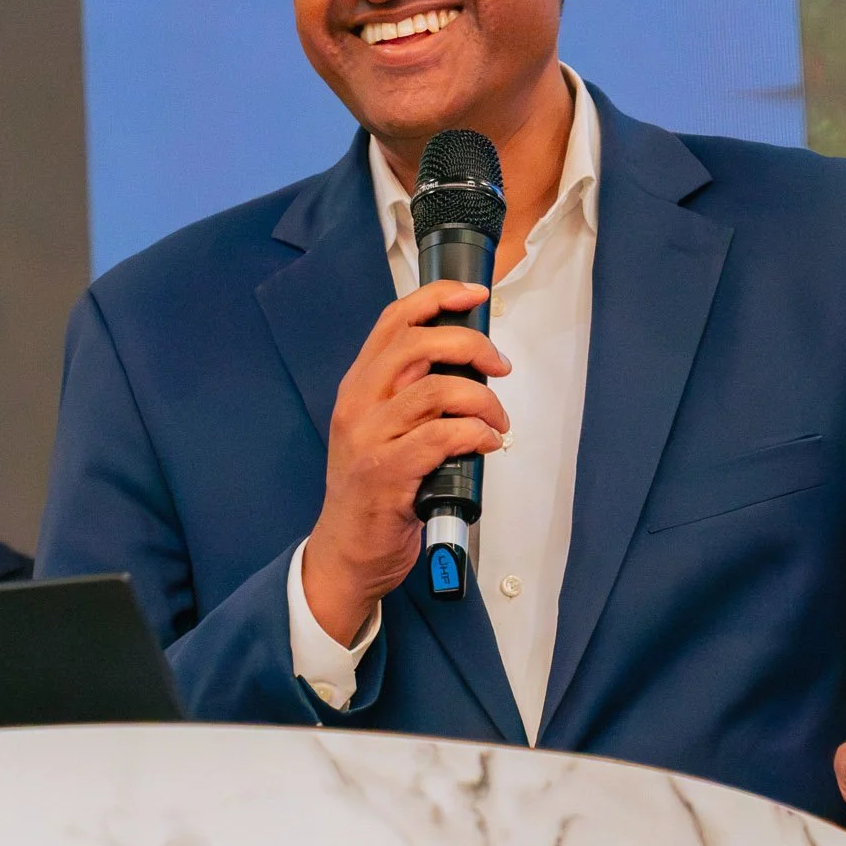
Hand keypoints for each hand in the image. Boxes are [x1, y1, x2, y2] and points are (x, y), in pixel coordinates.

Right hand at [301, 280, 510, 644]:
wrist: (346, 551)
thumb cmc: (374, 491)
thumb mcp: (381, 429)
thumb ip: (411, 394)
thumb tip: (469, 364)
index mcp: (358, 385)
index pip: (394, 320)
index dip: (438, 297)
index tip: (474, 294)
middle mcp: (358, 404)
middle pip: (418, 344)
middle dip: (471, 345)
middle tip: (499, 367)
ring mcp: (369, 438)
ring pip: (437, 389)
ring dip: (482, 400)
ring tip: (497, 421)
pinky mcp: (387, 473)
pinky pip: (442, 436)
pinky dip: (476, 434)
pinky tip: (487, 443)